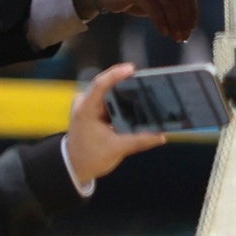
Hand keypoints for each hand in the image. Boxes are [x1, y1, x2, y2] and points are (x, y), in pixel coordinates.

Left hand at [58, 67, 169, 190]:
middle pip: (109, 86)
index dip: (116, 74)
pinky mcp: (95, 110)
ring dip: (127, 94)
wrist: (74, 166)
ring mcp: (89, 105)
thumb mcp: (116, 149)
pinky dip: (124, 103)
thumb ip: (139, 141)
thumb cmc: (89, 158)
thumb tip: (161, 136)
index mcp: (85, 110)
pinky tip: (138, 104)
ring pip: (111, 94)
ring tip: (146, 91)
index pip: (100, 85)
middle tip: (148, 82)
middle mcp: (85, 103)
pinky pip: (111, 101)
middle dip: (128, 84)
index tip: (132, 69)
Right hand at [96, 0, 201, 42]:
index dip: (192, 14)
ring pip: (169, 5)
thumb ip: (170, 9)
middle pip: (179, 1)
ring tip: (175, 38)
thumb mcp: (156, 2)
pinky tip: (163, 33)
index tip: (191, 29)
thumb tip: (188, 27)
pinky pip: (154, 8)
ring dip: (174, 24)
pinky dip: (161, 22)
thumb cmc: (134, 0)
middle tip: (183, 38)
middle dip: (183, 22)